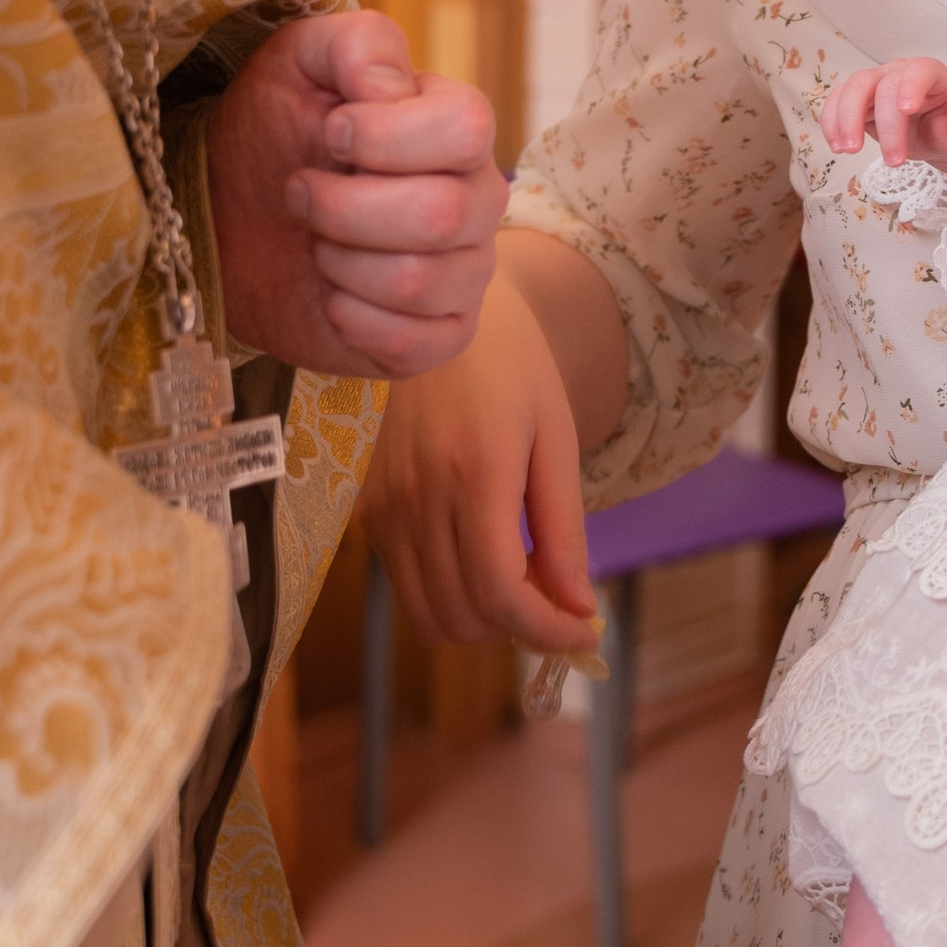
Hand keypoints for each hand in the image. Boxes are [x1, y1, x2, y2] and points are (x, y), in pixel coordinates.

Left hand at [206, 9, 500, 378]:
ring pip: (420, 281)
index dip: (384, 137)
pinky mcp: (439, 336)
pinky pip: (415, 343)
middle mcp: (477, 199)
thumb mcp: (296, 64)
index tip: (330, 131)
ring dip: (340, 262)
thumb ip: (355, 45)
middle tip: (300, 193)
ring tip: (315, 243)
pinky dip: (353, 320)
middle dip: (342, 207)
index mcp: (457, 127)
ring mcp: (465, 272)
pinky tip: (330, 295)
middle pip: (442, 214)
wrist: (233, 220)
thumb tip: (393, 85)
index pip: (467, 131)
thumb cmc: (273, 133)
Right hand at [362, 251, 610, 657]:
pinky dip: (446, 592)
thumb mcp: (553, 433)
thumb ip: (563, 526)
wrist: (430, 314)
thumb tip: (578, 606)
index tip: (584, 632)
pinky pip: (404, 584)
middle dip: (520, 626)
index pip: (500, 594)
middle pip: (464, 616)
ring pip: (429, 614)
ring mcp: (380, 506)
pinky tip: (477, 553)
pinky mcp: (362, 508)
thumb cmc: (508, 363)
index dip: (547, 631)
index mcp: (473, 473)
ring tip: (518, 576)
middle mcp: (416, 497)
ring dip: (481, 617)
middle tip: (556, 597)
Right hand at [821, 57, 946, 172]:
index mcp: (934, 74)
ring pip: (852, 88)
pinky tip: (836, 145)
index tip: (907, 109)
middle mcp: (901, 74)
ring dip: (845, 119)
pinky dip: (832, 122)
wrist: (943, 123)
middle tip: (893, 160)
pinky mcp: (860, 102)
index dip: (911, 86)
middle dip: (884, 124)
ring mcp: (877, 84)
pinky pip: (837, 102)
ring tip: (848, 150)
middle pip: (882, 84)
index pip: (920, 70)